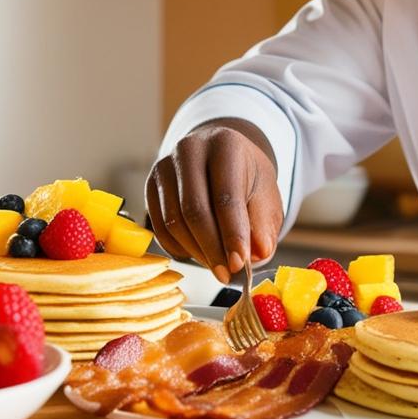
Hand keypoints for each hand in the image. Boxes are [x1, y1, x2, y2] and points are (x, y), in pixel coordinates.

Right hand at [145, 119, 282, 283]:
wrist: (221, 156)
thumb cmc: (247, 178)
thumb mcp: (266, 196)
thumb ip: (263, 225)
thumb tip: (257, 254)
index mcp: (225, 145)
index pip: (226, 196)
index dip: (233, 234)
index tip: (240, 264)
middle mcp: (190, 150)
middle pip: (194, 210)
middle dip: (212, 249)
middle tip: (227, 274)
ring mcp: (165, 167)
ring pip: (173, 221)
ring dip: (196, 252)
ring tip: (218, 266)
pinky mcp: (151, 186)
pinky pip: (159, 227)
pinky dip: (180, 248)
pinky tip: (199, 254)